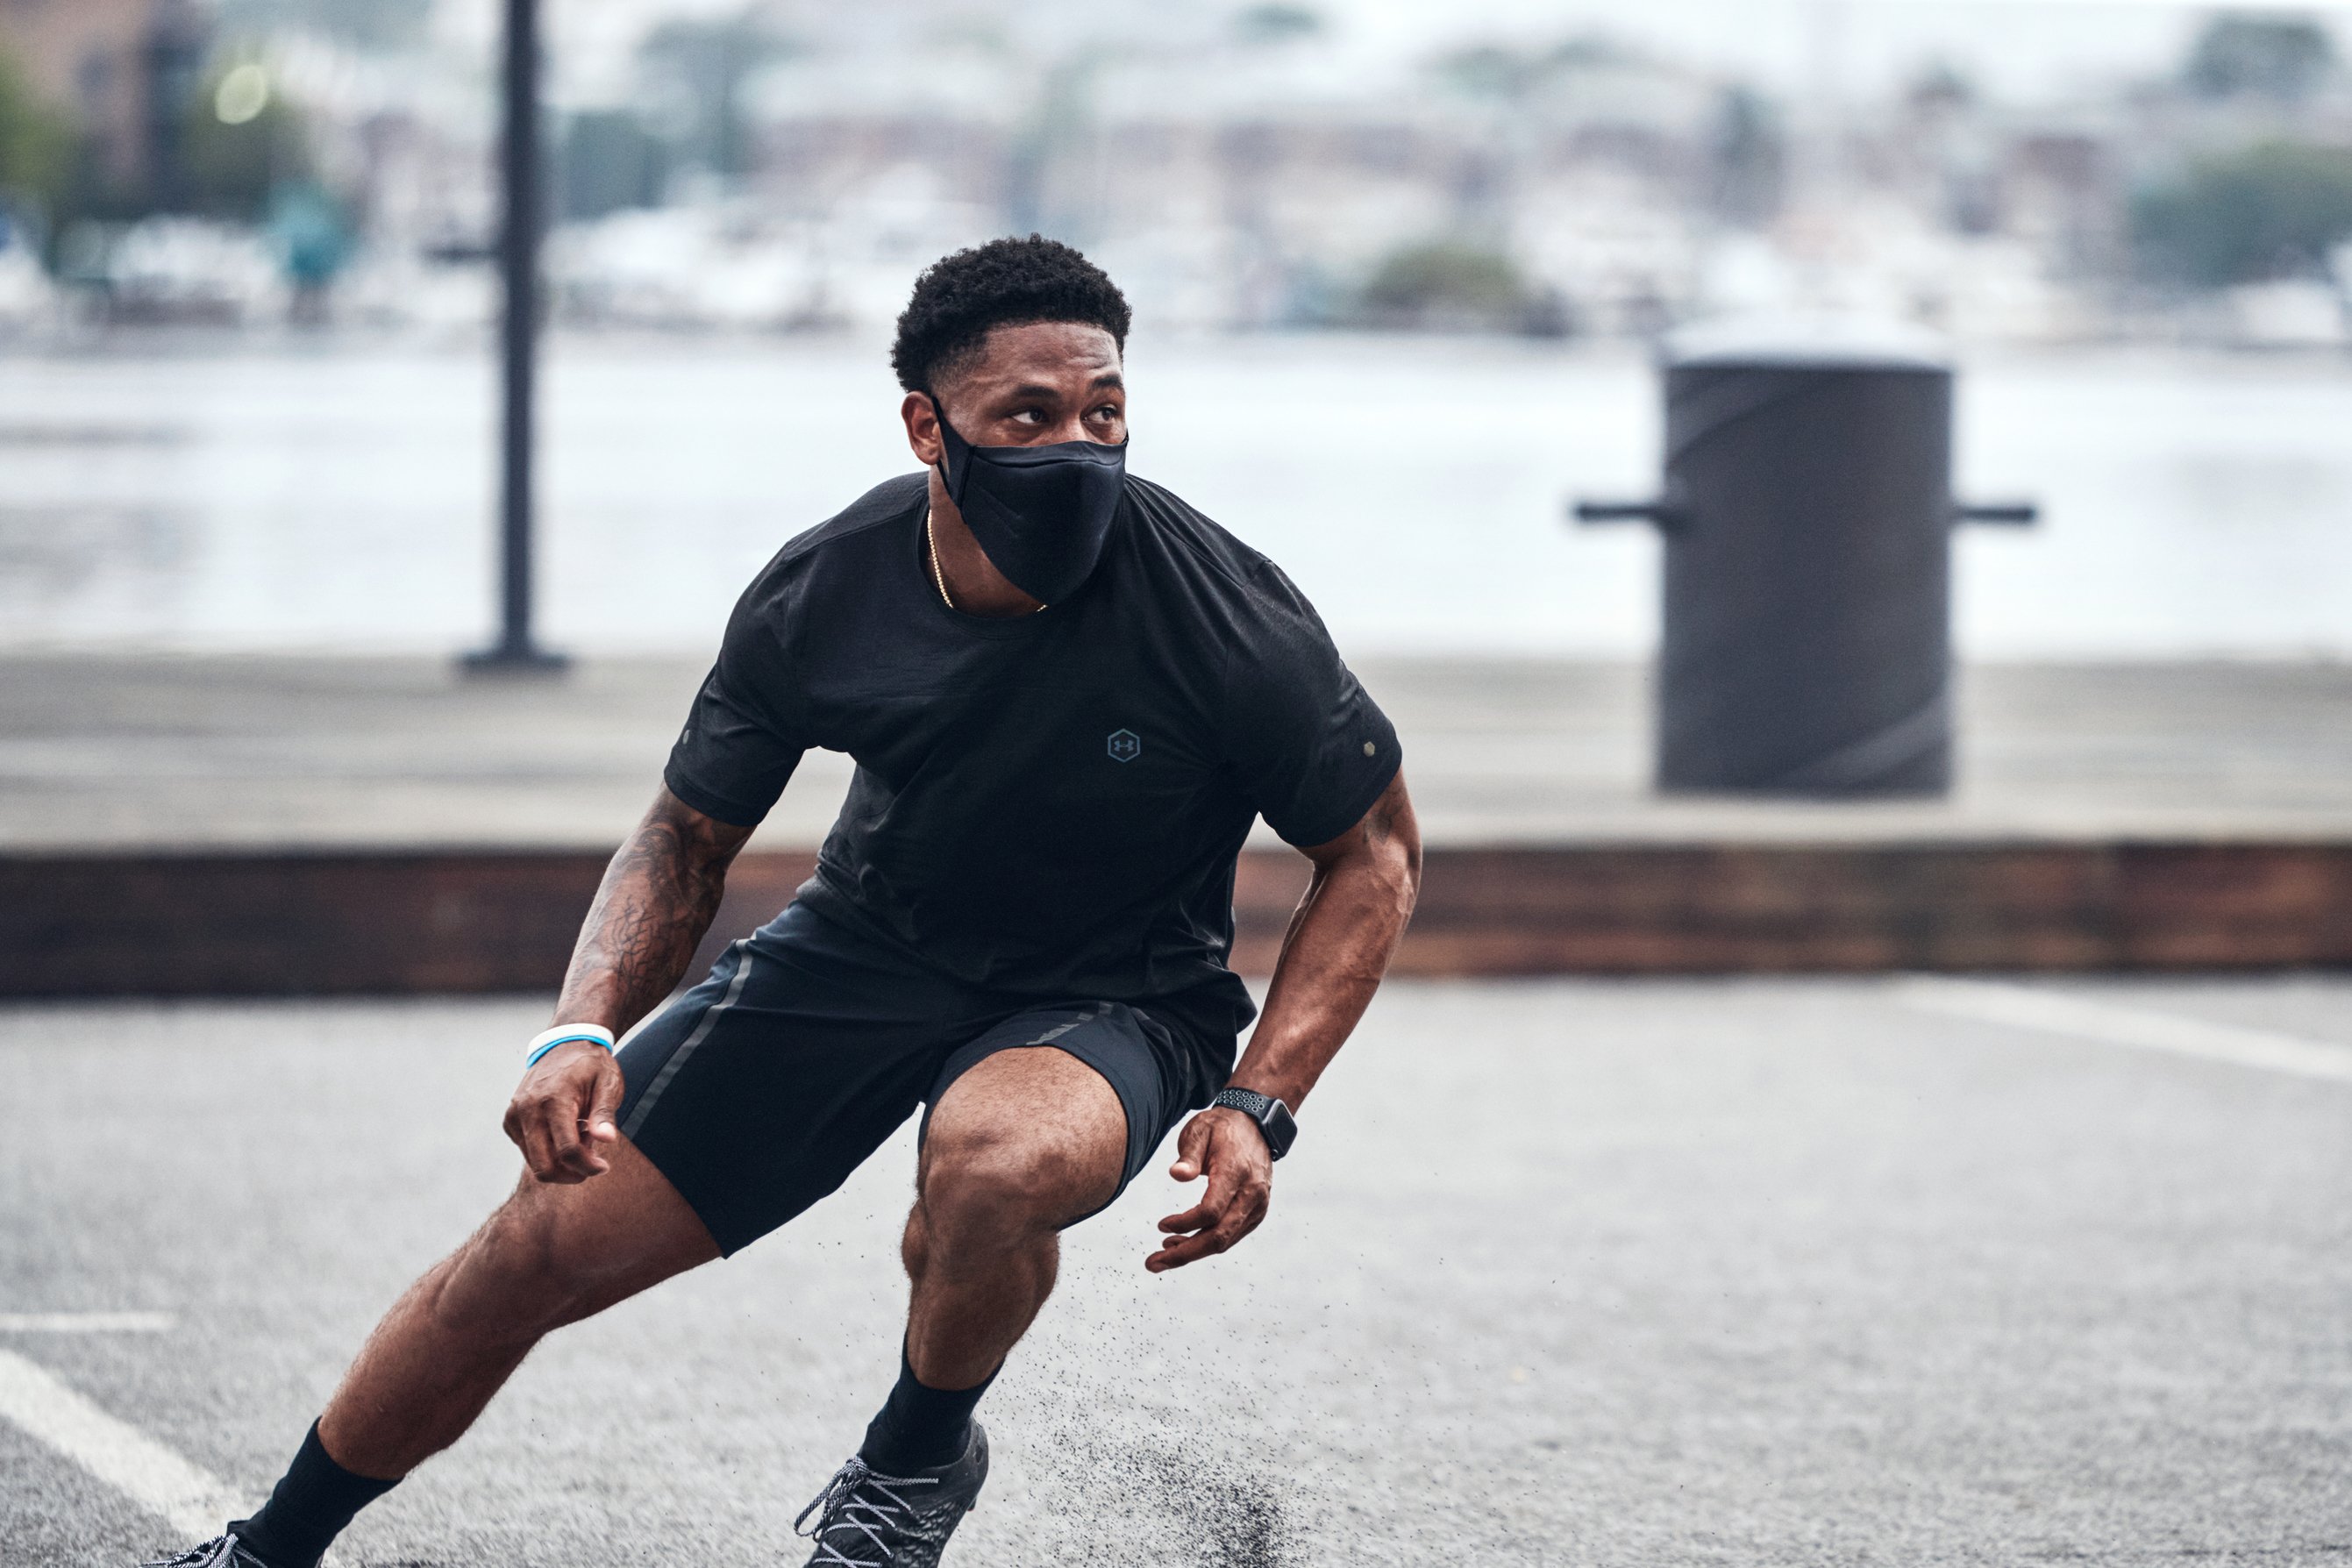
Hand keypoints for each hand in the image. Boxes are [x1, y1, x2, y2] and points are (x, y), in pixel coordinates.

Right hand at [503, 1041, 624, 1183]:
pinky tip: (567, 1131)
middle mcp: (527, 1109)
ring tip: (582, 1136)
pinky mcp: (510, 1120)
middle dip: (571, 1174)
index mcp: (553, 1099)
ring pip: (535, 1162)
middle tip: (593, 1162)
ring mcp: (514, 1115)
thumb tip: (607, 1140)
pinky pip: (528, 1151)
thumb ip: (605, 1113)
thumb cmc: (591, 1065)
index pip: (567, 1150)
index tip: (604, 1167)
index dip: (587, 1167)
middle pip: (543, 1166)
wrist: (565, 1044)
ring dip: (561, 1162)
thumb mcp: (608, 1083)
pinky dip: (548, 1151)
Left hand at [1147, 1107, 1272, 1272]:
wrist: (1255, 1125)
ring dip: (1193, 1251)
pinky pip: (1231, 1235)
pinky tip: (1184, 1242)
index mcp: (1237, 1173)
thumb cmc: (1221, 1127)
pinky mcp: (1256, 1213)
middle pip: (1219, 1236)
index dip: (1185, 1223)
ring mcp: (1257, 1206)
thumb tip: (1176, 1175)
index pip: (1211, 1211)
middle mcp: (1252, 1194)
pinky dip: (1207, 1244)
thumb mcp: (1200, 1130)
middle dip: (1185, 1254)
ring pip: (1225, 1241)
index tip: (1161, 1225)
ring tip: (1163, 1253)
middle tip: (1153, 1263)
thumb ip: (1189, 1154)